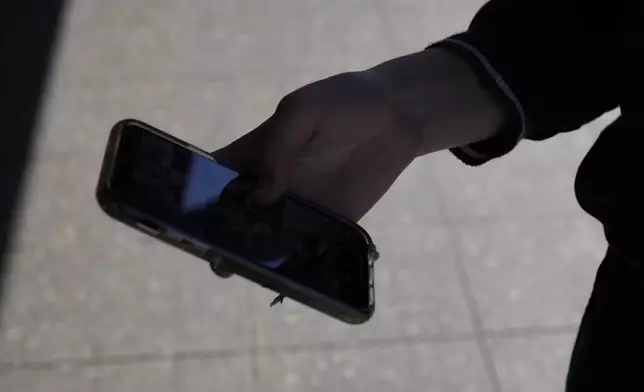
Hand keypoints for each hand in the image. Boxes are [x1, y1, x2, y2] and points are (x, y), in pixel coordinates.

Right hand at [210, 49, 503, 276]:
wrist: (397, 116)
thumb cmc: (343, 102)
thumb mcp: (303, 111)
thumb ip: (277, 146)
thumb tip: (261, 194)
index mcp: (256, 155)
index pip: (215, 179)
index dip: (196, 198)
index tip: (183, 221)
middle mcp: (272, 187)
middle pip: (236, 217)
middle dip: (221, 238)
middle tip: (216, 257)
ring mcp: (300, 208)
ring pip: (268, 240)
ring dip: (254, 257)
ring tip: (243, 272)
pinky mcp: (331, 224)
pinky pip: (308, 250)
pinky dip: (295, 265)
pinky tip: (286, 279)